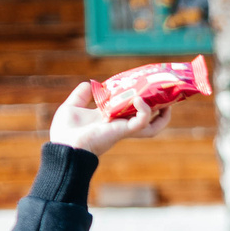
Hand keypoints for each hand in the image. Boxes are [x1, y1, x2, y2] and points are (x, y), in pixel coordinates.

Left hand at [48, 81, 167, 155]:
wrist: (64, 146)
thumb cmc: (65, 131)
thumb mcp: (72, 107)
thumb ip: (81, 95)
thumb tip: (90, 84)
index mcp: (110, 119)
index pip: (132, 111)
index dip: (142, 101)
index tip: (146, 89)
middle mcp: (120, 125)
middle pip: (149, 120)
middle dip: (161, 110)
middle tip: (165, 96)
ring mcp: (123, 129)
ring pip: (153, 126)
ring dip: (162, 114)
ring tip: (165, 100)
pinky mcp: (123, 132)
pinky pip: (141, 123)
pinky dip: (145, 111)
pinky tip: (140, 100)